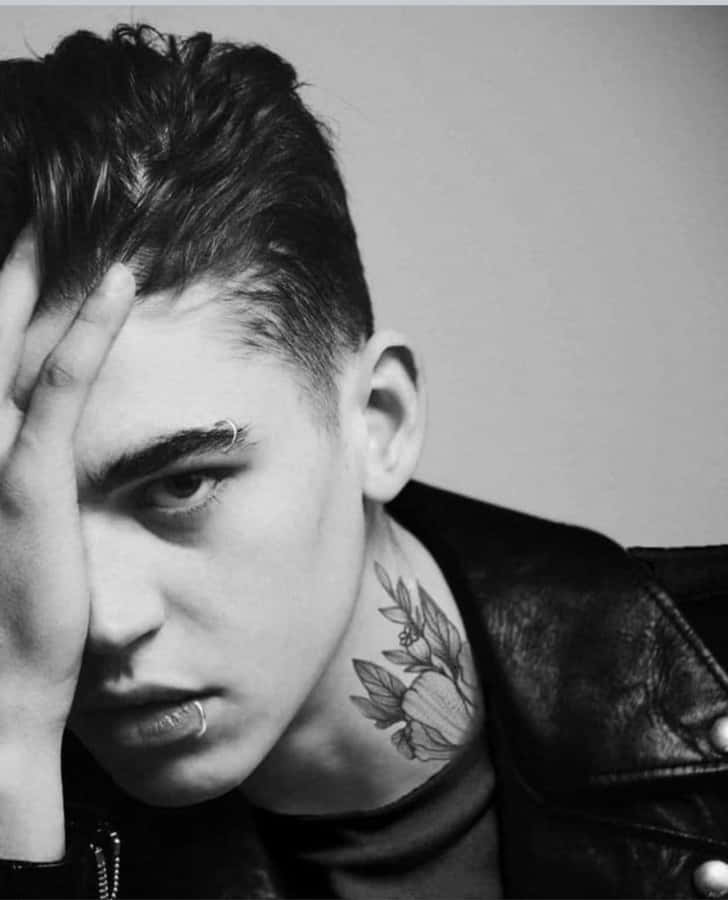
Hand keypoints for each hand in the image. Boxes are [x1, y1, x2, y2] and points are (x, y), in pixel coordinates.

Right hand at [0, 227, 135, 748]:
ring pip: (12, 341)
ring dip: (39, 272)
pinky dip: (92, 329)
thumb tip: (40, 440)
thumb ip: (20, 472)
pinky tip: (124, 281)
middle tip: (35, 210)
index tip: (23, 250)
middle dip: (7, 266)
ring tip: (64, 217)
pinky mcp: (30, 480)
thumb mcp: (8, 529)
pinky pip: (66, 386)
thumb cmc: (9, 616)